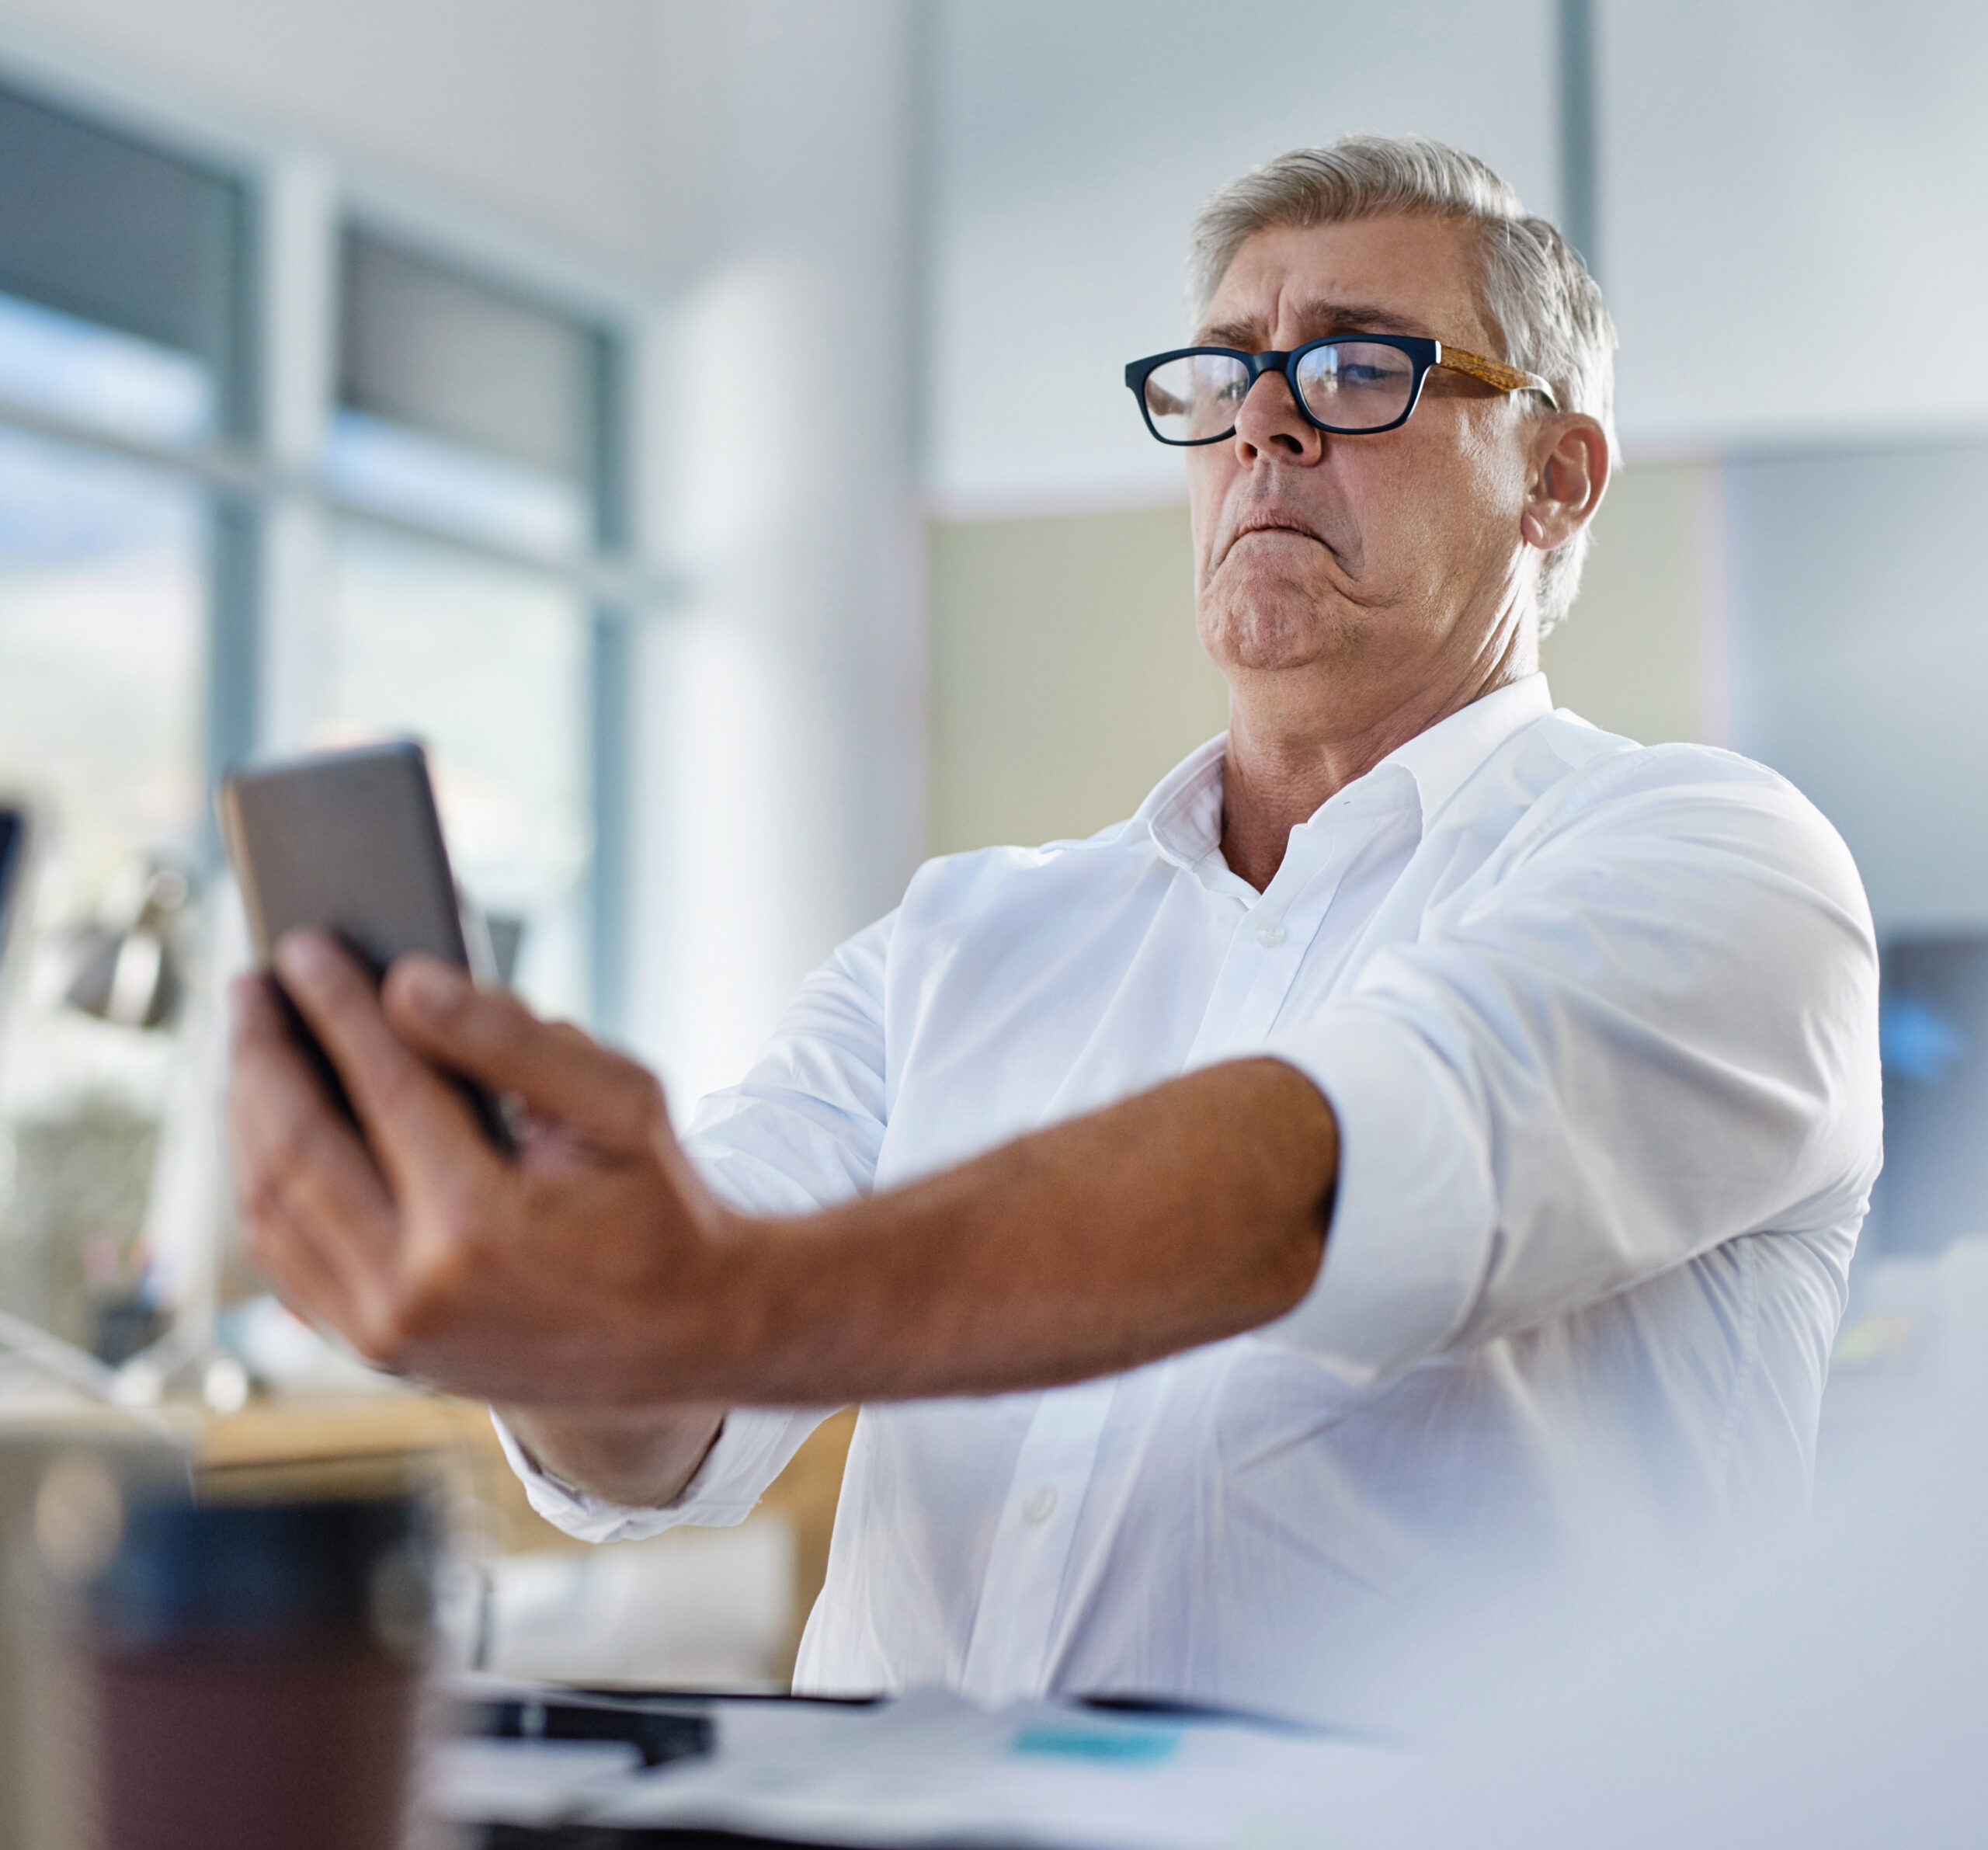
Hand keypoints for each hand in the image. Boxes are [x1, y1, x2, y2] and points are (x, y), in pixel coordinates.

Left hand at [228, 932, 753, 1407]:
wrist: (680, 1335)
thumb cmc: (654, 1206)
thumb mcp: (620, 1102)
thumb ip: (512, 1039)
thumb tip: (407, 984)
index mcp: (478, 1225)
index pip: (380, 1086)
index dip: (336, 1006)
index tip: (305, 947)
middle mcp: (412, 1291)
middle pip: (294, 1148)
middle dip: (262, 1053)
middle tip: (252, 984)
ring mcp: (383, 1334)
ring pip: (267, 1208)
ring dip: (246, 1116)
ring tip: (251, 1044)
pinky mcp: (373, 1350)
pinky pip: (284, 1257)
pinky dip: (263, 1183)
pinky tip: (268, 1125)